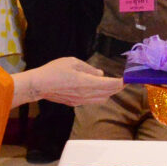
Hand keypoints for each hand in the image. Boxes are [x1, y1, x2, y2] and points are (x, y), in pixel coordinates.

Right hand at [12, 56, 127, 108]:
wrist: (39, 85)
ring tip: (113, 86)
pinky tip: (98, 90)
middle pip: (108, 93)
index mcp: (87, 82)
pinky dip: (100, 95)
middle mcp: (86, 94)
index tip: (128, 78)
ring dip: (109, 93)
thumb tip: (99, 73)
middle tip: (124, 82)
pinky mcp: (75, 103)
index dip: (120, 82)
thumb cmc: (54, 70)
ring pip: (101, 99)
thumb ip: (88, 68)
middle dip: (117, 88)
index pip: (110, 84)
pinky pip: (93, 101)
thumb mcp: (72, 62)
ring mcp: (81, 101)